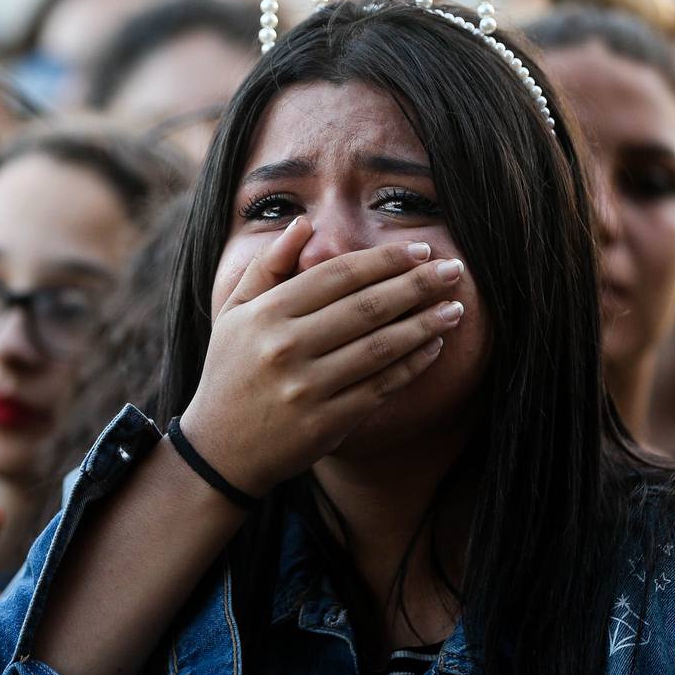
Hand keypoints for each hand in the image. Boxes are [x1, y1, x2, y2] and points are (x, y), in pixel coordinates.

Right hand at [179, 217, 465, 496]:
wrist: (219, 449)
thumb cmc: (230, 372)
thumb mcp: (234, 313)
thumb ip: (267, 266)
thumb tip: (303, 224)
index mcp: (266, 314)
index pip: (337, 276)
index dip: (384, 260)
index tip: (419, 250)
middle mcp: (286, 347)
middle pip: (367, 307)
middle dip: (418, 284)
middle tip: (454, 270)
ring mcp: (307, 388)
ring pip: (381, 347)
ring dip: (425, 324)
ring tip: (455, 308)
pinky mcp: (325, 423)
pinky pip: (380, 387)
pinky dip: (412, 366)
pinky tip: (433, 348)